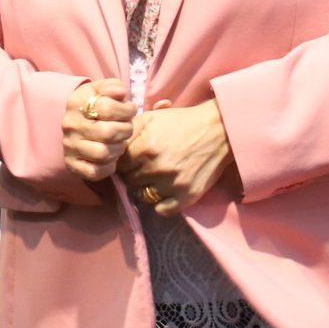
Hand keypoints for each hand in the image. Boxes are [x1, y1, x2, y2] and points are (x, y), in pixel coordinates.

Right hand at [62, 78, 135, 181]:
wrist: (77, 122)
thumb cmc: (96, 105)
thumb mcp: (102, 90)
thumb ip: (113, 86)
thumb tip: (121, 93)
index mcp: (76, 102)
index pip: (106, 107)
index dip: (126, 110)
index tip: (130, 110)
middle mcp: (69, 124)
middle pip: (107, 132)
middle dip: (125, 131)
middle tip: (127, 128)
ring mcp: (69, 146)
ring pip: (102, 153)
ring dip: (118, 149)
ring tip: (119, 143)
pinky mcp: (72, 164)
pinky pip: (94, 172)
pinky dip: (108, 167)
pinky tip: (111, 158)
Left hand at [118, 97, 235, 215]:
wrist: (217, 130)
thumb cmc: (181, 122)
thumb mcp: (151, 118)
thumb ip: (128, 131)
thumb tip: (111, 145)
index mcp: (144, 147)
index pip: (118, 166)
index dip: (121, 163)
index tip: (128, 160)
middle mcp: (156, 168)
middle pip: (129, 181)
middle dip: (132, 175)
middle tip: (142, 168)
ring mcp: (171, 184)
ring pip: (143, 196)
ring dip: (144, 189)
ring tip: (153, 179)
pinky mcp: (186, 196)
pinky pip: (162, 210)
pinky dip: (160, 204)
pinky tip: (164, 191)